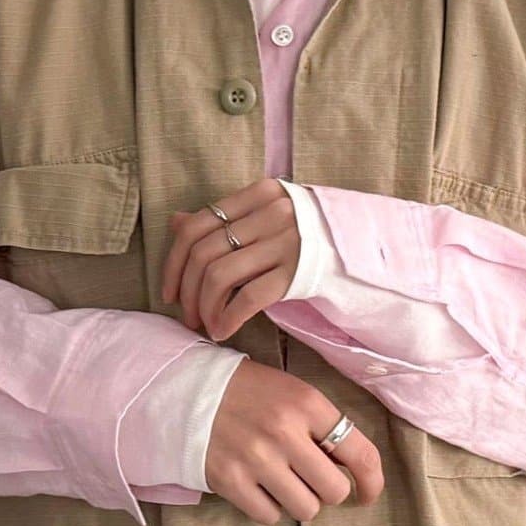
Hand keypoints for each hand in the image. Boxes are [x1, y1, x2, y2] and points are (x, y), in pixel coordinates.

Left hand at [161, 179, 299, 341]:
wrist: (356, 248)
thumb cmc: (303, 233)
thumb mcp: (263, 214)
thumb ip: (222, 218)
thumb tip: (176, 222)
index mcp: (256, 194)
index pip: (196, 226)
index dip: (173, 263)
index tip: (169, 292)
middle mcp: (269, 214)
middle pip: (204, 254)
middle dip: (187, 292)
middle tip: (187, 316)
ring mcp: (285, 243)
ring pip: (221, 277)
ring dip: (205, 308)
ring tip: (205, 324)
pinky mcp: (297, 273)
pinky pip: (248, 298)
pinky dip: (228, 319)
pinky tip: (223, 331)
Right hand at [206, 359, 383, 524]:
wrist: (185, 390)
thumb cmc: (248, 393)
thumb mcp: (293, 393)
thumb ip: (323, 426)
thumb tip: (351, 470)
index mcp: (307, 404)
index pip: (360, 453)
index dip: (372, 482)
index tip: (368, 493)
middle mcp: (285, 433)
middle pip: (334, 491)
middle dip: (327, 490)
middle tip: (311, 479)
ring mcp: (256, 459)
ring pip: (305, 509)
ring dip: (299, 501)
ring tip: (283, 482)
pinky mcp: (230, 481)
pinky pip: (270, 516)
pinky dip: (269, 507)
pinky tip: (259, 487)